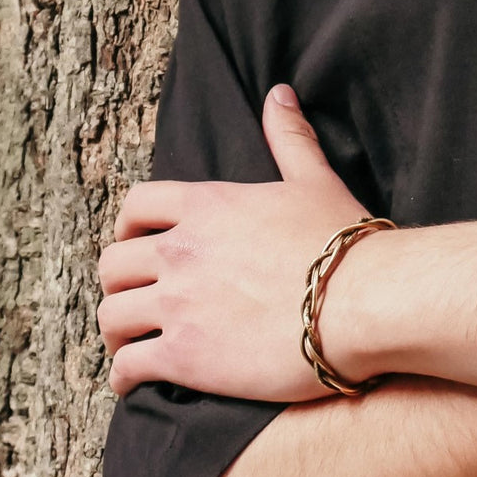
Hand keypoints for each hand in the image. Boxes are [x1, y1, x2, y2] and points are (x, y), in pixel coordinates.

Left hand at [98, 85, 368, 399]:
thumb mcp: (313, 181)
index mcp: (205, 207)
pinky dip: (122, 376)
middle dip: (117, 285)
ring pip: (111, 315)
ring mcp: (178, 304)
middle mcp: (180, 252)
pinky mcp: (186, 356)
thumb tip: (279, 93)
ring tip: (126, 346)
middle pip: (113, 264)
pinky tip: (132, 384)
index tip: (134, 245)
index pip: (135, 206)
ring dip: (114, 332)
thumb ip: (289, 138)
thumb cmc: (345, 245)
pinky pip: (129, 365)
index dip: (126, 228)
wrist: (365, 302)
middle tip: (132, 301)